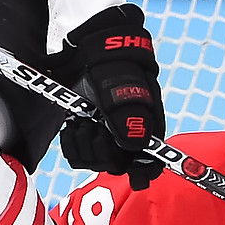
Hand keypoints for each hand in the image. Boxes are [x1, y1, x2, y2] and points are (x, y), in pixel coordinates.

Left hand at [60, 4, 164, 188]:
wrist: (85, 46)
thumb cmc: (111, 60)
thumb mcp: (120, 82)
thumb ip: (127, 112)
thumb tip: (135, 145)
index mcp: (145, 122)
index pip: (152, 157)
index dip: (147, 171)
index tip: (137, 177)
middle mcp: (126, 132)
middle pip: (119, 163)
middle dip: (104, 150)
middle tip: (95, 127)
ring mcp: (104, 133)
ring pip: (95, 162)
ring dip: (85, 143)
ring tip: (82, 119)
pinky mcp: (84, 132)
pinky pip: (76, 156)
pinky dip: (71, 143)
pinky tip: (73, 125)